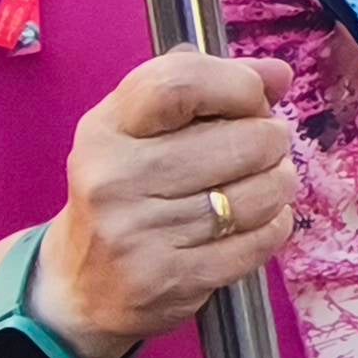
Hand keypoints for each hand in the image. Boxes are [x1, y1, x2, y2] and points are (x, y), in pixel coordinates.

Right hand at [29, 51, 301, 357]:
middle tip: (263, 147)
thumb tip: (278, 74)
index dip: (238, 84)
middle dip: (271, 139)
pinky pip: (262, 239)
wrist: (78, 284)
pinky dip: (275, 224)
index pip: (181, 83)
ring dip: (279, 184)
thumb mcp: (142, 129)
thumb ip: (207, 88)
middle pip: (244, 139)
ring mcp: (140, 233)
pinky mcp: (171, 279)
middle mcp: (115, 178)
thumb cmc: (126, 189)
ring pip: (262, 191)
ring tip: (262, 183)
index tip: (253, 98)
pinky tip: (257, 221)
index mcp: (106, 129)